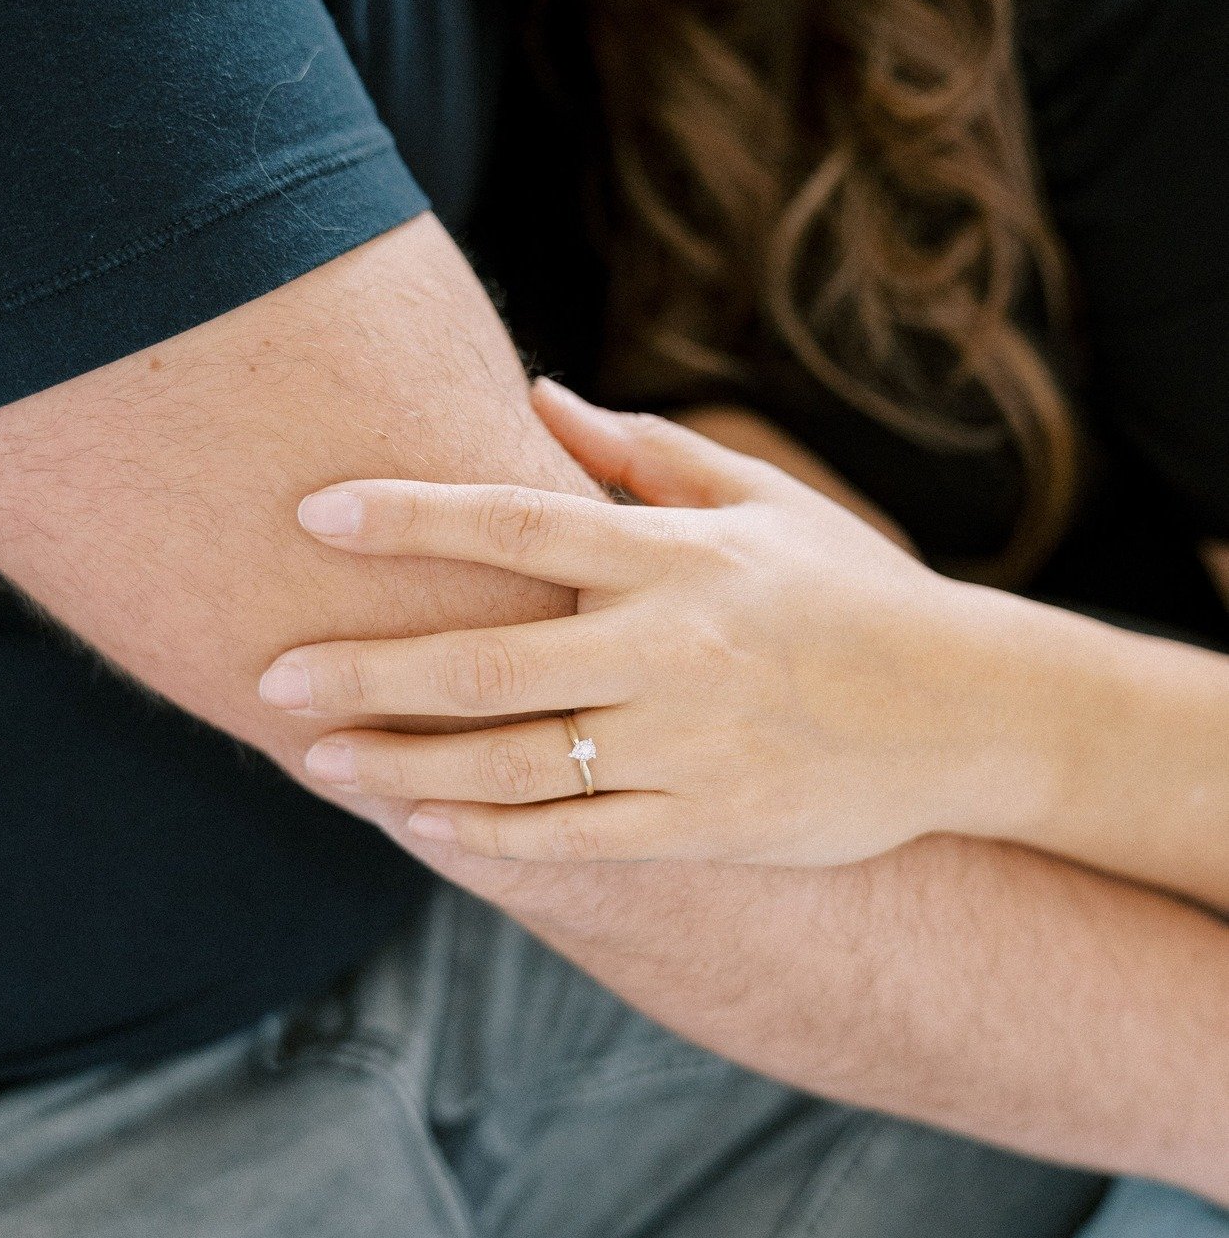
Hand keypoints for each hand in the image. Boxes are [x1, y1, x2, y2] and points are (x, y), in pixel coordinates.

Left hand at [260, 379, 1035, 868]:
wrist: (966, 711)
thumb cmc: (851, 591)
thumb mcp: (763, 503)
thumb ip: (644, 454)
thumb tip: (539, 398)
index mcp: (677, 557)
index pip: (516, 521)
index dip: (408, 518)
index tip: (314, 513)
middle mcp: (669, 650)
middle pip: (484, 663)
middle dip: (365, 671)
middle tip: (272, 677)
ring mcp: (685, 746)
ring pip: (512, 765)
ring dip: (402, 765)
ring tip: (318, 762)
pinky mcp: (703, 824)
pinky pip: (574, 839)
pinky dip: (489, 838)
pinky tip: (420, 827)